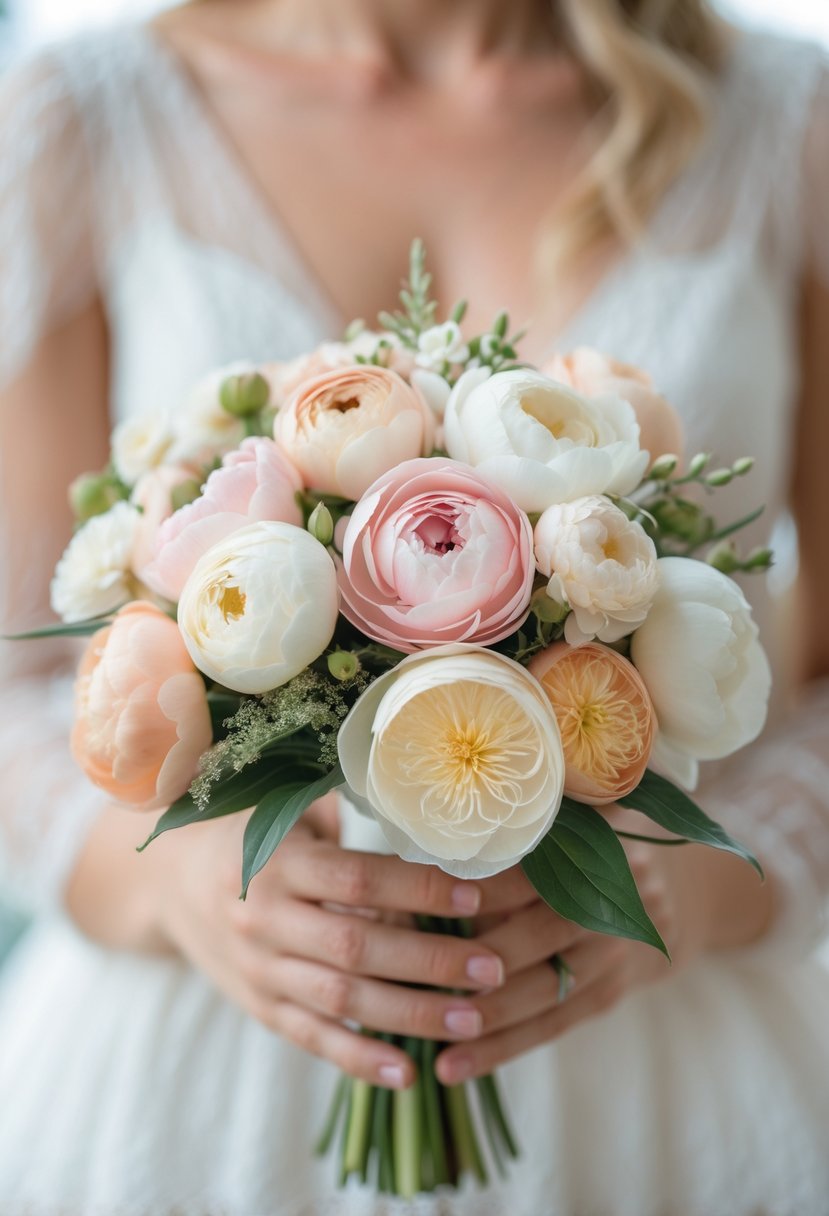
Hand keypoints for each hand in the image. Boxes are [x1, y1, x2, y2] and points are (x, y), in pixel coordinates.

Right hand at [154, 800, 529, 1089]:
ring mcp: (260, 968)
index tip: (478, 895)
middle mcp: (265, 916)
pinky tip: (408, 1073)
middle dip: (430, 960)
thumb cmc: (250, 833)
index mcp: (279, 861)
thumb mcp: (286, 811)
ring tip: (473, 1021)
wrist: (169, 881)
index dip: (418, 887)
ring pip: (340, 999)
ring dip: (410, 1015)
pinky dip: (359, 1059)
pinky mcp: (259, 1006)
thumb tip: (429, 811)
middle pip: (355, 945)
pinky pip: (311, 1038)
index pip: (357, 877)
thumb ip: (346, 815)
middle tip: (493, 967)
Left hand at [434, 825, 773, 1084]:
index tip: (438, 894)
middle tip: (428, 973)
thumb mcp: (578, 814)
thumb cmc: (597, 840)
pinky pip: (554, 1024)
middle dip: (489, 954)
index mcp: (597, 840)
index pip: (542, 859)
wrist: (682, 887)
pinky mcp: (610, 991)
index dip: (494, 878)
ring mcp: (616, 948)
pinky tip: (455, 1065)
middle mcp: (612, 894)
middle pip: (548, 927)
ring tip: (433, 1041)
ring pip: (548, 988)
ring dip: (489, 1019)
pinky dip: (504, 1047)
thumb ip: (524, 826)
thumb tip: (430, 847)